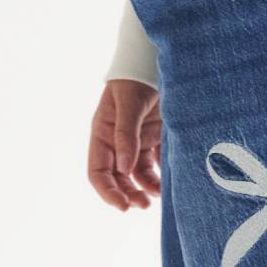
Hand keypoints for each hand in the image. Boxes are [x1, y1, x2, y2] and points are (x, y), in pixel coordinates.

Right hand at [87, 78, 161, 210]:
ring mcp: (136, 141)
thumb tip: (124, 169)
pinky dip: (160, 176)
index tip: (123, 206)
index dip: (107, 192)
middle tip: (143, 206)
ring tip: (157, 197)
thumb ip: (126, 134)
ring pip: (136, 175)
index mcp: (102, 133)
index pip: (98, 171)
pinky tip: (168, 183)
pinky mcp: (155, 138)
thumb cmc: (137, 76)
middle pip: (117, 177)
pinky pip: (155, 164)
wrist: (157, 59)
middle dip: (127, 194)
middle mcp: (117, 141)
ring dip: (144, 188)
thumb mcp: (128, 103)